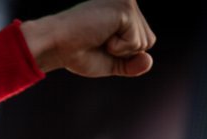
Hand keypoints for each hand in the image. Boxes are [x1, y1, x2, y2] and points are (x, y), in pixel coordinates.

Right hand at [21, 0, 155, 77]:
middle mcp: (128, 2)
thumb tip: (149, 60)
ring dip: (121, 50)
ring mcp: (127, 3)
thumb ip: (131, 63)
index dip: (124, 55)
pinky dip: (118, 47)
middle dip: (125, 52)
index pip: (145, 42)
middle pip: (148, 42)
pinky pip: (136, 42)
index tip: (99, 45)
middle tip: (98, 41)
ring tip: (99, 37)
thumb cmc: (77, 53)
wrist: (57, 46)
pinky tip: (100, 35)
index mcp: (124, 11)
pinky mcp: (125, 8)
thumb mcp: (111, 62)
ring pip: (145, 42)